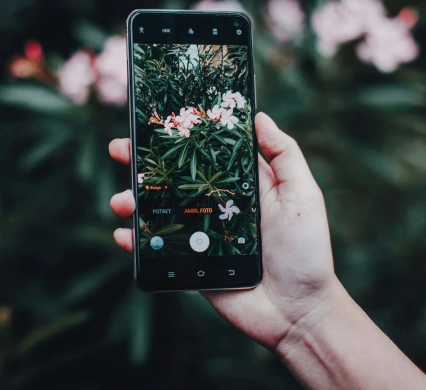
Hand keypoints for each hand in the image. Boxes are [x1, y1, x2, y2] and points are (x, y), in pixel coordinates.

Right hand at [108, 112, 340, 350]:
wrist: (298, 310)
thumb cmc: (306, 250)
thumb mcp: (303, 195)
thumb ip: (284, 155)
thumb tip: (259, 116)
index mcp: (240, 184)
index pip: (203, 152)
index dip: (179, 136)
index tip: (154, 120)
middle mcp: (215, 205)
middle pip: (172, 177)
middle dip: (141, 162)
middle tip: (119, 148)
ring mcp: (199, 234)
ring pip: (158, 210)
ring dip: (132, 201)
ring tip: (120, 201)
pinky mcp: (190, 264)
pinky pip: (157, 249)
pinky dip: (136, 242)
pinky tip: (123, 235)